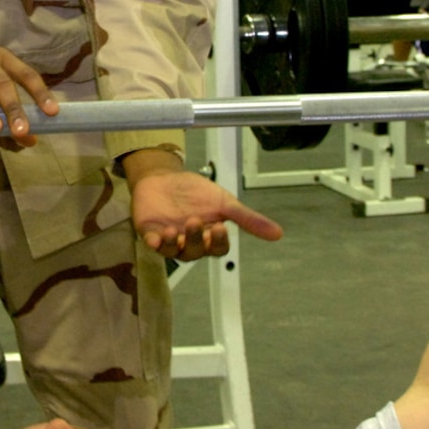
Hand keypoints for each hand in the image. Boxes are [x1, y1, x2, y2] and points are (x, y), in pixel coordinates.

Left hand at [129, 165, 282, 261]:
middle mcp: (189, 242)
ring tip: (177, 227)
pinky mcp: (149, 232)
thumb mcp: (225, 203)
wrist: (167, 177)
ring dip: (175, 242)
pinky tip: (157, 237)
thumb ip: (248, 219)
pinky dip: (155, 242)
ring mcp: (169, 239)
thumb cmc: (196, 193)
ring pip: (174, 251)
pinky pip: (152, 244)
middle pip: (196, 251)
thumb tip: (278, 234)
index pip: (218, 249)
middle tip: (196, 220)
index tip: (220, 227)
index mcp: (209, 237)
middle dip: (197, 238)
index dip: (218, 242)